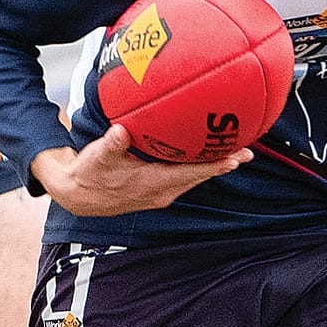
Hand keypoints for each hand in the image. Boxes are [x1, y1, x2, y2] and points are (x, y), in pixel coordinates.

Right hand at [31, 124, 249, 217]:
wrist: (79, 195)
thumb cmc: (89, 173)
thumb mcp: (97, 158)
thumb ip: (111, 145)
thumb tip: (121, 132)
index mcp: (151, 184)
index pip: (190, 174)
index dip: (214, 166)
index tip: (235, 158)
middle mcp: (161, 192)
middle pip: (199, 177)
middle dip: (223, 164)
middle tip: (248, 150)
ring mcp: (160, 193)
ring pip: (193, 177)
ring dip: (214, 166)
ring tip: (236, 152)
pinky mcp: (157, 189)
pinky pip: (184, 176)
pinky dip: (198, 166)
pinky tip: (206, 153)